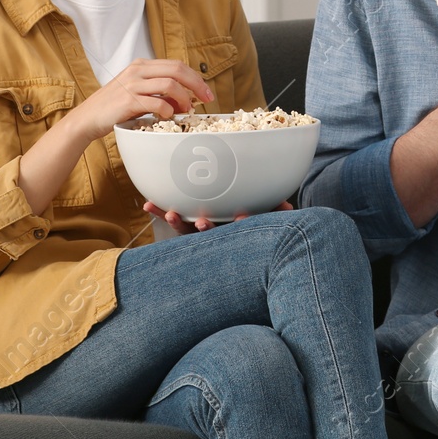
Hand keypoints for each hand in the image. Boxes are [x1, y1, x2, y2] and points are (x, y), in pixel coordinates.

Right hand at [70, 59, 214, 141]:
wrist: (87, 118)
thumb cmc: (114, 107)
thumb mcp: (138, 92)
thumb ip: (159, 92)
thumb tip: (185, 99)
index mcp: (141, 65)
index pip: (177, 65)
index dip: (196, 78)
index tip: (206, 92)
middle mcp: (137, 70)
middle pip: (177, 70)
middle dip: (197, 85)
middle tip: (207, 99)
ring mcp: (132, 84)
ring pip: (170, 85)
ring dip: (184, 99)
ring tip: (186, 111)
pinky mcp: (128, 101)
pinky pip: (157, 103)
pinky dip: (168, 111)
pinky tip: (168, 116)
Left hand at [143, 199, 293, 234]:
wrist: (237, 230)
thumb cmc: (253, 218)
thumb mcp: (266, 216)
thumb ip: (276, 211)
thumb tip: (289, 208)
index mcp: (233, 231)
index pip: (236, 230)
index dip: (239, 225)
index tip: (241, 218)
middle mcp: (215, 234)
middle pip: (209, 234)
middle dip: (205, 228)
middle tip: (203, 223)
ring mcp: (198, 229)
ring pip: (186, 229)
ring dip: (178, 221)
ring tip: (172, 214)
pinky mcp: (184, 223)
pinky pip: (171, 217)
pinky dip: (159, 211)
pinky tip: (148, 203)